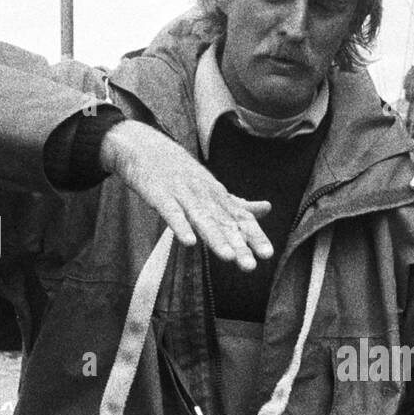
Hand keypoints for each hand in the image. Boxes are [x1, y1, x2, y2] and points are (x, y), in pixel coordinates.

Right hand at [100, 119, 272, 271]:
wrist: (145, 147)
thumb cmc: (182, 173)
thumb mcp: (212, 188)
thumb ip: (238, 204)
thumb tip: (267, 208)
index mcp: (218, 197)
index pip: (241, 219)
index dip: (255, 236)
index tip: (268, 255)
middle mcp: (205, 196)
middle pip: (224, 223)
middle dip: (239, 244)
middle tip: (251, 266)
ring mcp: (183, 195)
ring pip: (202, 219)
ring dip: (215, 238)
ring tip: (228, 257)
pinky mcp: (160, 195)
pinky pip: (172, 212)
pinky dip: (180, 226)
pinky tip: (189, 242)